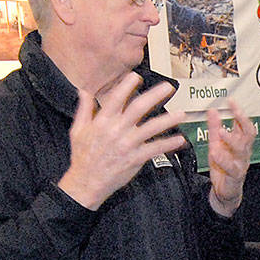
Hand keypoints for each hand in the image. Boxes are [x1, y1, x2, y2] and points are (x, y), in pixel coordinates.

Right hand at [58, 72, 187, 210]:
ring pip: (151, 128)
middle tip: (169, 87)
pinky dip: (168, 144)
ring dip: (168, 120)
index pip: (116, 98)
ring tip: (181, 114)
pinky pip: (155, 149)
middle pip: (138, 108)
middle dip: (155, 95)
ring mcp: (127, 144)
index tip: (137, 77)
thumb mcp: (78, 130)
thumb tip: (84, 90)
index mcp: (102, 121)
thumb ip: (84, 109)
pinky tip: (180, 140)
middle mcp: (117, 130)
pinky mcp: (135, 158)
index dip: (127, 85)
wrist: (86, 182)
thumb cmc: (82, 157)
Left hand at [206, 99, 254, 216]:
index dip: (239, 111)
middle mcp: (244, 151)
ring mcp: (241, 163)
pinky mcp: (235, 176)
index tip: (231, 100)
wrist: (225, 191)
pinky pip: (232, 167)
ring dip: (231, 139)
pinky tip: (215, 153)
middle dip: (243, 121)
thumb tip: (213, 110)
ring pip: (242, 150)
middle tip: (235, 111)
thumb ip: (215, 128)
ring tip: (221, 132)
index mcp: (240, 141)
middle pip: (249, 133)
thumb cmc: (223, 166)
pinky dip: (223, 160)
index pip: (243, 123)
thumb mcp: (216, 144)